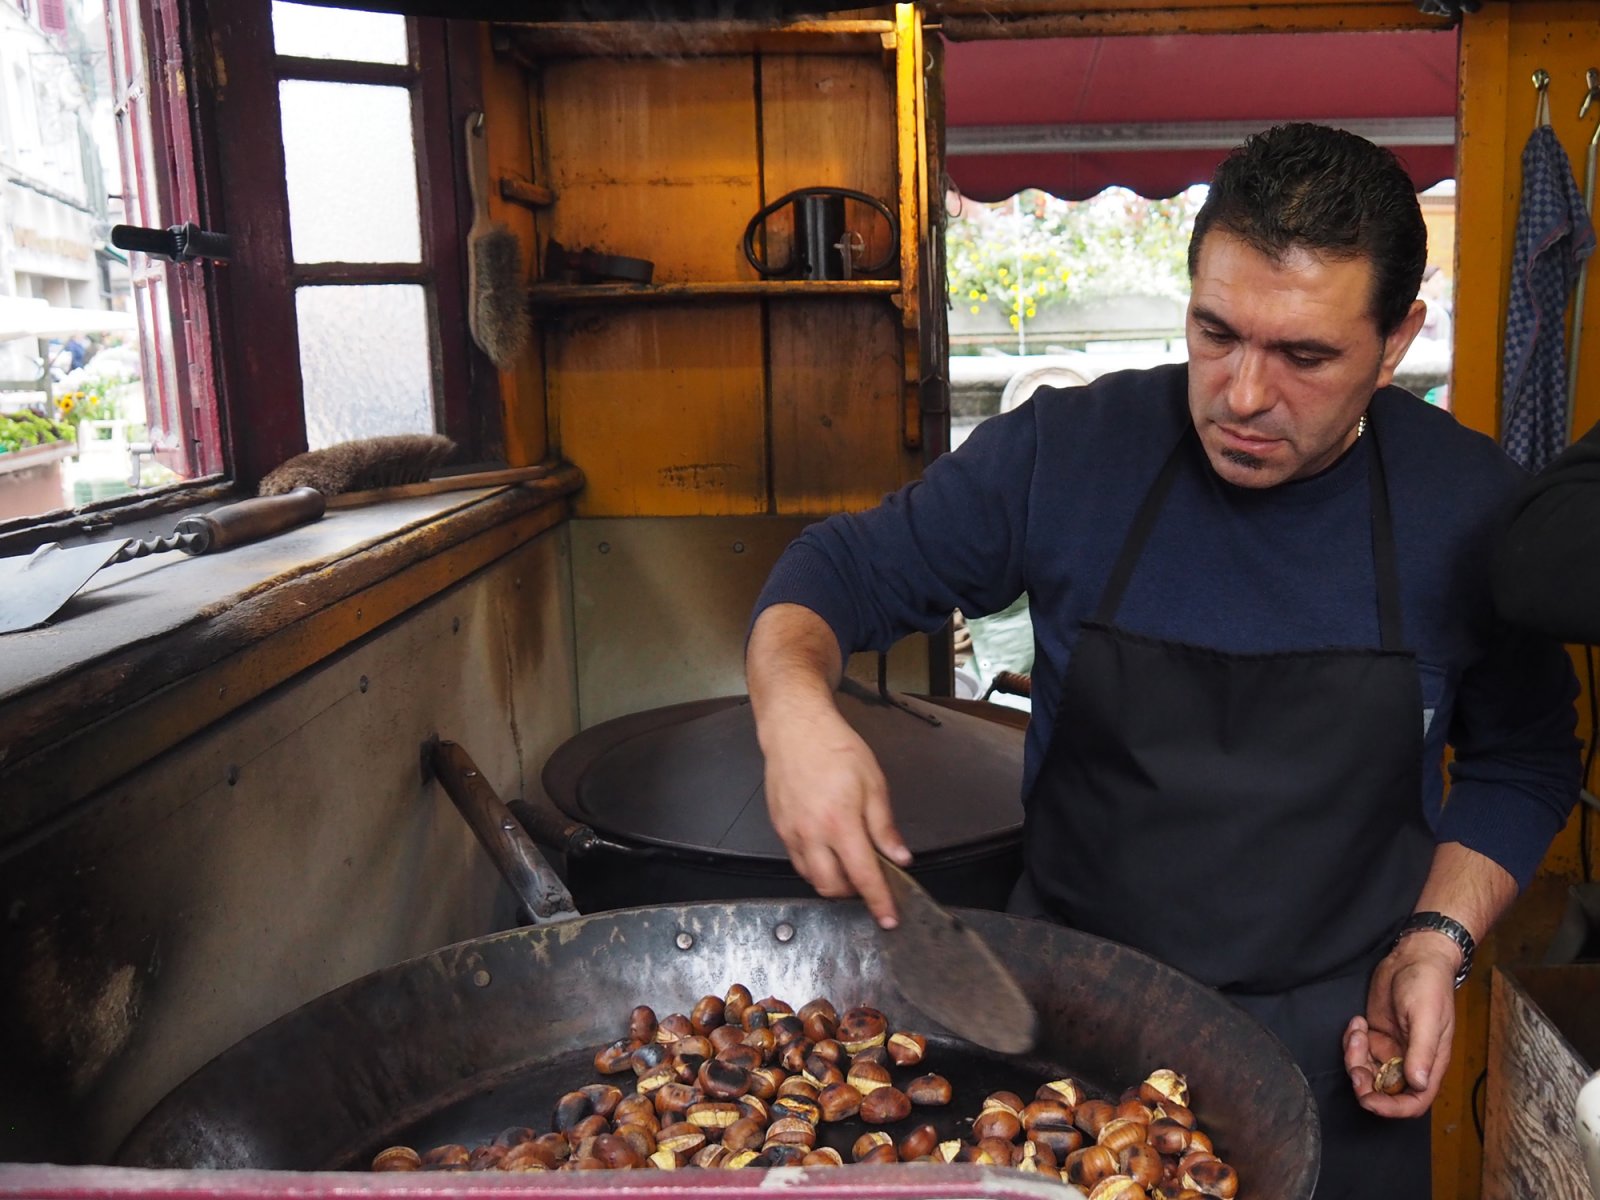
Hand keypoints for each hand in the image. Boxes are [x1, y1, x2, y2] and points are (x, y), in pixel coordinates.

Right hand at [761, 702, 910, 928]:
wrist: (796, 729)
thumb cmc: (835, 749)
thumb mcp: (874, 784)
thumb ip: (884, 827)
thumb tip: (899, 857)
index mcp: (840, 823)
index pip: (863, 876)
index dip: (878, 901)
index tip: (888, 917)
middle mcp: (812, 834)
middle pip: (831, 887)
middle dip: (853, 894)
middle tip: (870, 880)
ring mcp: (792, 833)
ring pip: (811, 878)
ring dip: (832, 881)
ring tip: (849, 864)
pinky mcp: (779, 828)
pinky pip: (797, 861)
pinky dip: (814, 866)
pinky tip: (828, 851)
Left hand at [1342, 932, 1460, 1116]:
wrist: (1414, 957)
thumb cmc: (1428, 985)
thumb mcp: (1427, 1018)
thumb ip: (1422, 1051)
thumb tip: (1417, 1083)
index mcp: (1429, 1064)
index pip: (1413, 1101)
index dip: (1392, 1108)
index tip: (1369, 1100)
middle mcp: (1410, 1061)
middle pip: (1385, 1090)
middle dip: (1365, 1083)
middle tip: (1354, 1065)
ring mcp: (1391, 1048)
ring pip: (1367, 1070)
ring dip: (1355, 1058)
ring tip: (1358, 1029)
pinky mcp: (1376, 1034)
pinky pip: (1358, 1050)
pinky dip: (1351, 1041)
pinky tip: (1358, 1021)